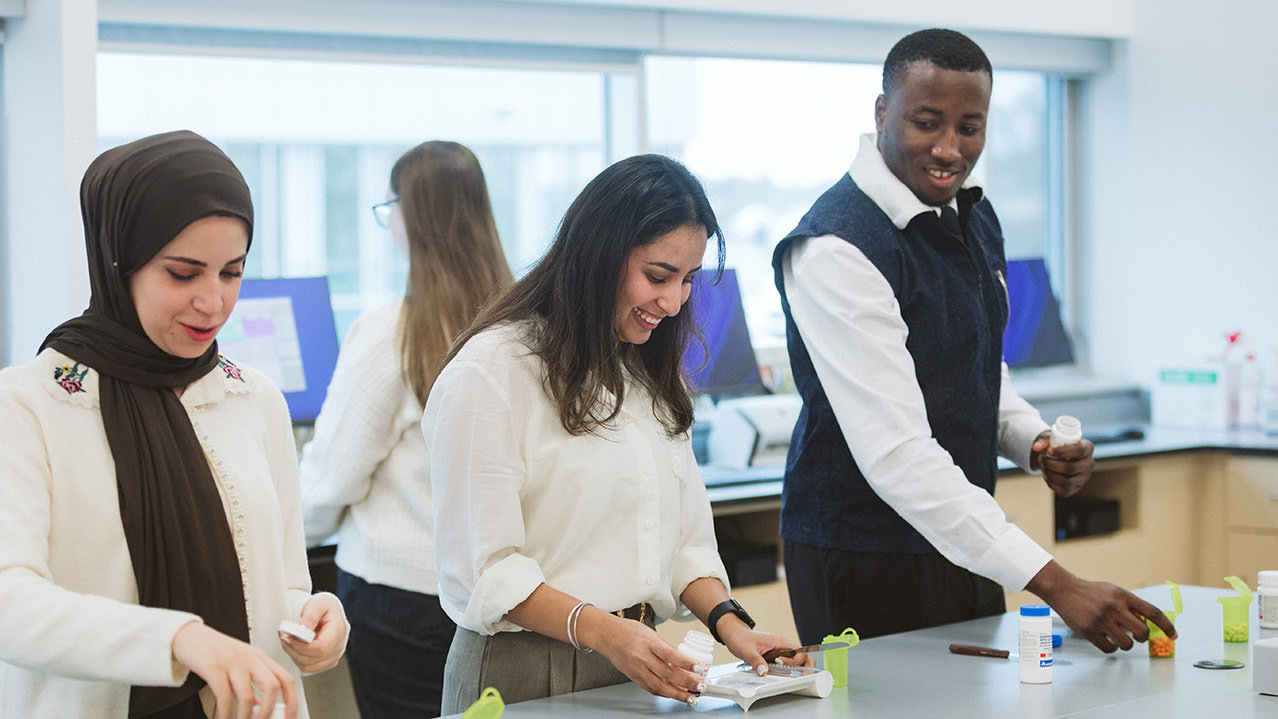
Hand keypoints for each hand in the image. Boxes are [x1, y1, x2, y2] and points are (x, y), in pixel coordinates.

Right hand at [171, 621, 297, 718]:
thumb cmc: (215, 651)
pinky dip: (226, 713)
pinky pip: (225, 696)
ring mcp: (232, 662)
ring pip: (248, 696)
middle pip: (272, 686)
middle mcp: (250, 658)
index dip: (292, 700)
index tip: (290, 717)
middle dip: (270, 711)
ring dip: (246, 717)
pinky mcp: (213, 668)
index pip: (286, 679)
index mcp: (260, 658)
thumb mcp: (240, 665)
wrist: (189, 636)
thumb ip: (252, 685)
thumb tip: (262, 708)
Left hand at [279, 593, 347, 673]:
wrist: (328, 612)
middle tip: (283, 636)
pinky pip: (308, 668)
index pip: (320, 648)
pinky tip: (294, 647)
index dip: (300, 646)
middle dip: (293, 649)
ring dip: (293, 655)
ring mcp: (333, 657)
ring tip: (287, 640)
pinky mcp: (326, 662)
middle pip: (312, 660)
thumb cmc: (323, 606)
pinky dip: (297, 659)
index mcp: (339, 631)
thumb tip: (302, 630)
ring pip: (308, 666)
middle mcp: (339, 647)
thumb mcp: (317, 604)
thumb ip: (310, 616)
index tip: (286, 637)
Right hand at [586, 613, 705, 702]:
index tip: (699, 669)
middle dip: (686, 683)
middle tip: (699, 687)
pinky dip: (663, 693)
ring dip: (676, 694)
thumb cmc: (628, 631)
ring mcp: (637, 669)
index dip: (687, 664)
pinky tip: (672, 694)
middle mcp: (642, 658)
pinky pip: (650, 688)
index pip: (671, 655)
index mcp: (649, 643)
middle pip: (667, 675)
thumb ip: (667, 647)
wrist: (607, 636)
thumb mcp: (651, 633)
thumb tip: (683, 658)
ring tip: (689, 697)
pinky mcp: (633, 677)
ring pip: (659, 687)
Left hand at [718, 620, 810, 674]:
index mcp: (779, 642)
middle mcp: (782, 645)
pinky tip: (780, 672)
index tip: (783, 665)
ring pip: (796, 659)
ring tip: (785, 673)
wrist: (735, 634)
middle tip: (795, 674)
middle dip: (802, 666)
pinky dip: (787, 668)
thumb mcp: (747, 651)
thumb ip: (756, 661)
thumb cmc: (741, 638)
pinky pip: (788, 661)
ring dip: (795, 668)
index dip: (795, 661)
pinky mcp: (776, 653)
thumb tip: (764, 672)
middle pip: (802, 655)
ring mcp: (780, 649)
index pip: (799, 651)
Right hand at [1027, 561, 1175, 652]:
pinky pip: (1109, 649)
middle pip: (1142, 632)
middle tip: (1136, 636)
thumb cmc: (1091, 592)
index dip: (1167, 626)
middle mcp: (1114, 608)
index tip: (1174, 635)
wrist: (1064, 590)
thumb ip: (1130, 605)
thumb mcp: (1114, 591)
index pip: (1153, 613)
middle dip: (1142, 638)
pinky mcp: (1089, 631)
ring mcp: (1101, 620)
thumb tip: (1146, 623)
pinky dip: (1111, 648)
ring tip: (1118, 637)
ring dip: (1126, 644)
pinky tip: (1107, 640)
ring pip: (1127, 644)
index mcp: (1123, 596)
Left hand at [1030, 430, 1094, 496]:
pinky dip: (1051, 484)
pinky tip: (1047, 475)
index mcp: (1087, 447)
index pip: (1079, 450)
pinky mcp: (1076, 488)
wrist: (1055, 455)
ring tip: (1043, 467)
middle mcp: (1089, 463)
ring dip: (1050, 474)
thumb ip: (1042, 441)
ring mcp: (1084, 477)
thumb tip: (1036, 447)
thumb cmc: (1055, 444)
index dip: (1062, 452)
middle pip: (1072, 468)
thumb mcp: (1049, 439)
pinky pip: (1064, 491)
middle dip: (1052, 464)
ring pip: (1067, 482)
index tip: (1049, 451)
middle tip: (1041, 459)